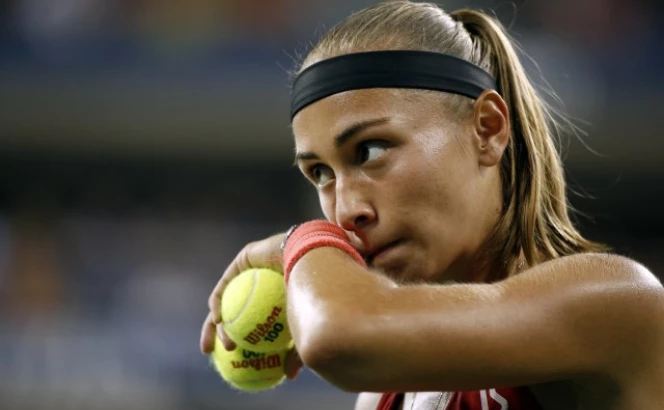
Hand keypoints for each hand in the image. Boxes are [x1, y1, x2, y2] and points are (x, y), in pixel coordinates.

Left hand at [199, 232, 303, 379]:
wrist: (314, 260)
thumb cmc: (313, 295)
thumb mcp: (303, 328)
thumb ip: (295, 349)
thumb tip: (289, 375)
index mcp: (274, 298)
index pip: (250, 321)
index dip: (239, 340)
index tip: (233, 359)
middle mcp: (261, 283)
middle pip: (233, 310)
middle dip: (220, 334)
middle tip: (216, 353)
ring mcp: (252, 270)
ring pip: (227, 300)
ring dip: (219, 324)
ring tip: (219, 343)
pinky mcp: (244, 259)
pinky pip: (226, 284)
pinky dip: (219, 302)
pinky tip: (220, 319)